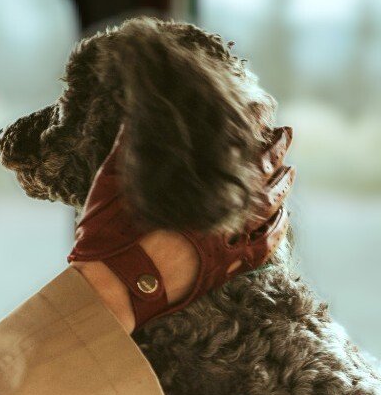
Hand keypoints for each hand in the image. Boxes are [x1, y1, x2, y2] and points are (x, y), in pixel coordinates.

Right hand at [69, 126, 293, 331]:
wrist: (109, 285)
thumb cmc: (105, 235)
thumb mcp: (109, 184)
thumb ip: (127, 149)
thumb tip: (140, 117)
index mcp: (187, 187)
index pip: (230, 148)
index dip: (249, 126)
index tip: (260, 109)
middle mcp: (210, 211)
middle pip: (254, 174)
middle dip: (273, 150)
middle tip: (285, 132)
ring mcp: (220, 241)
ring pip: (264, 208)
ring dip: (280, 186)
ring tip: (289, 169)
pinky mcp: (221, 268)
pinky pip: (261, 248)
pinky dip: (276, 230)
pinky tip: (283, 217)